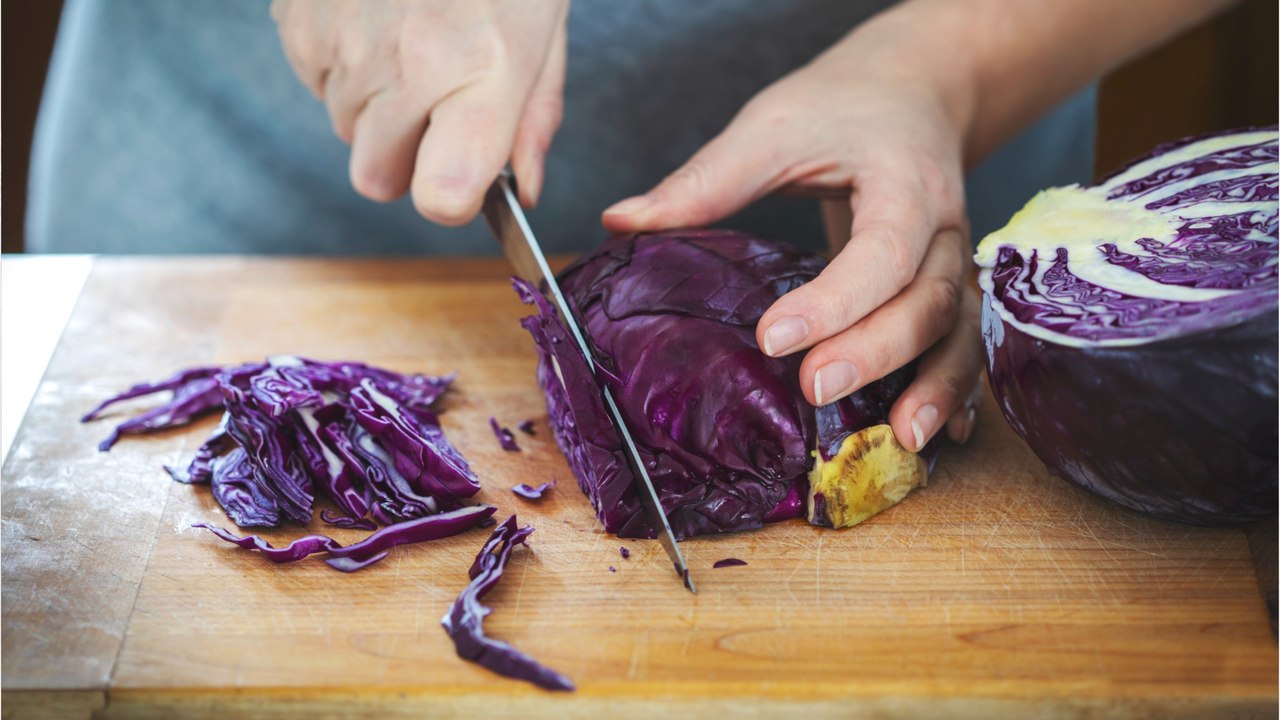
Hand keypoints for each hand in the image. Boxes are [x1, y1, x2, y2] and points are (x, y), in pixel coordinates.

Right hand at [271, 0, 567, 222]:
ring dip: (377, 107)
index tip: (467, 176)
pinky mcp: (297, 19)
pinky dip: (344, 67)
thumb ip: (532, 121)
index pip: (440, 197)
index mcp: (478, 73)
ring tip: (413, 40)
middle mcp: (403, 64)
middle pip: (381, 177)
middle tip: (441, 98)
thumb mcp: (544, 33)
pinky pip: (317, 82)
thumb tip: (522, 192)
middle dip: (410, 154)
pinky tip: (377, 19)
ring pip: (346, 130)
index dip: (452, 197)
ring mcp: (341, 41)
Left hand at [601, 18, 982, 450]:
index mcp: (904, 180)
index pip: (882, 249)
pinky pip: (965, 341)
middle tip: (814, 389)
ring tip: (905, 437)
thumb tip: (621, 222)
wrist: (914, 89)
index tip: (774, 336)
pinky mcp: (946, 286)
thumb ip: (707, 179)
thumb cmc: (842, 106)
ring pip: (959, 330)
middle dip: (876, 352)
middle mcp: (943, 227)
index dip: (835, 299)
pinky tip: (944, 434)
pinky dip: (958, 388)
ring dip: (939, 387)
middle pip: (927, 300)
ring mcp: (951, 261)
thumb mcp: (773, 126)